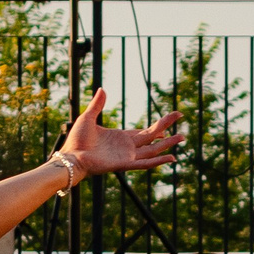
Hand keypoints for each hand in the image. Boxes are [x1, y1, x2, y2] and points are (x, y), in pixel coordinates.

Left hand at [59, 90, 181, 178]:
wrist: (70, 157)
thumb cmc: (76, 141)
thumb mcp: (87, 118)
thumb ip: (97, 105)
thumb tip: (102, 89)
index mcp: (121, 138)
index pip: (145, 132)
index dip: (159, 126)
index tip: (172, 119)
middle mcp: (127, 148)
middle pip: (153, 139)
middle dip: (168, 132)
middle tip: (183, 124)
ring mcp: (127, 156)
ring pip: (153, 151)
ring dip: (167, 145)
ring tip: (182, 137)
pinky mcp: (124, 164)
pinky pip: (145, 164)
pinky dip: (158, 161)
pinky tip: (171, 158)